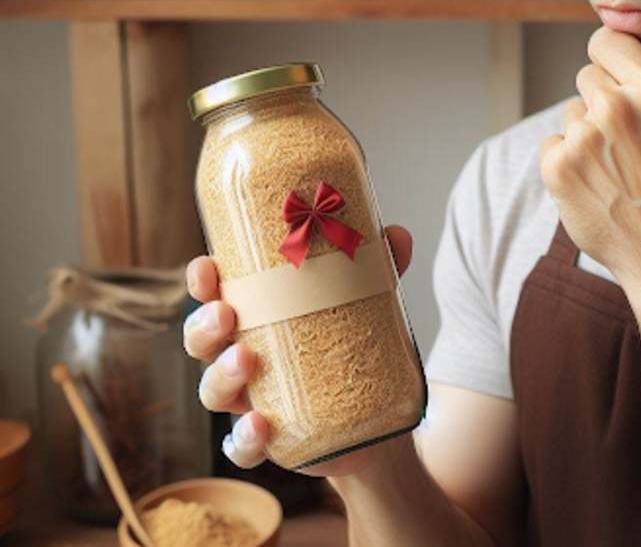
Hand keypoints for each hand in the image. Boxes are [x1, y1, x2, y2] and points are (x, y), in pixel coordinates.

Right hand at [183, 225, 413, 477]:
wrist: (374, 417)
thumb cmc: (352, 345)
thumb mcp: (368, 303)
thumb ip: (378, 270)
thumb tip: (398, 234)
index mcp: (256, 316)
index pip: (215, 293)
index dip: (202, 281)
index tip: (207, 268)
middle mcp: (242, 356)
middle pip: (202, 340)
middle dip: (204, 326)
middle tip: (225, 314)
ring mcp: (249, 401)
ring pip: (213, 391)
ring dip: (222, 375)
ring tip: (246, 361)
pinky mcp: (267, 441)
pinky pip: (241, 446)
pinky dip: (245, 439)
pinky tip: (261, 425)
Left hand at [539, 0, 640, 304]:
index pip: (606, 40)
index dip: (618, 62)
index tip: (632, 87)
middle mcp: (615, 109)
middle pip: (588, 75)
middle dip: (606, 99)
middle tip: (634, 138)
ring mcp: (582, 140)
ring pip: (571, 112)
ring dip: (588, 132)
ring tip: (620, 164)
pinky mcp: (557, 168)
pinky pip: (552, 143)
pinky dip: (568, 161)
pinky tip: (599, 181)